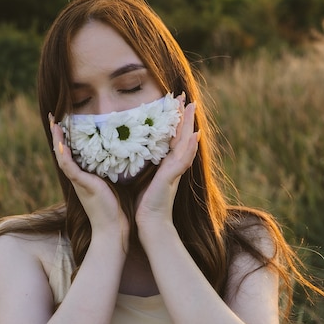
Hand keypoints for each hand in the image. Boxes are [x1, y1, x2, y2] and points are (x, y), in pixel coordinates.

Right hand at [49, 114, 128, 237]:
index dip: (67, 136)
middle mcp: (78, 177)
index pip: (73, 152)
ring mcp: (78, 181)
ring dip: (57, 139)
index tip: (64, 120)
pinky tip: (61, 142)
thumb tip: (126, 153)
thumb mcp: (115, 182)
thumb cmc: (117, 208)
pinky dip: (63, 154)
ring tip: (54, 122)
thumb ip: (115, 169)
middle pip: (63, 151)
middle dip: (57, 133)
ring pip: (62, 156)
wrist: (113, 230)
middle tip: (53, 116)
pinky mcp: (82, 185)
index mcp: (84, 175)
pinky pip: (68, 167)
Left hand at [135, 96, 200, 228]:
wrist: (150, 224)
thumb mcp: (140, 179)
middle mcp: (173, 165)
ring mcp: (175, 171)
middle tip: (188, 98)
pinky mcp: (172, 178)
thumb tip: (128, 153)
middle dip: (185, 117)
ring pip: (185, 143)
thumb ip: (139, 165)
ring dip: (189, 124)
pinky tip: (194, 135)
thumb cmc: (144, 204)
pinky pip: (182, 159)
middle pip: (182, 136)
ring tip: (192, 107)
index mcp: (166, 164)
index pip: (172, 138)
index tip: (175, 105)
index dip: (175, 122)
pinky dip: (190, 147)